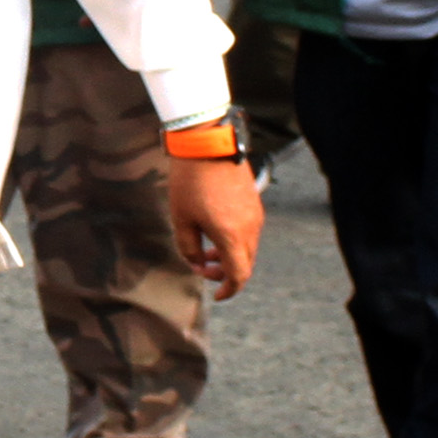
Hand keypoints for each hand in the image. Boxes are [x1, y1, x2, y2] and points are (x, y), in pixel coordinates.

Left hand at [167, 155, 262, 297]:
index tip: (216, 294)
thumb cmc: (190, 181)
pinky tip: (214, 231)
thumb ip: (189, 247)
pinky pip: (249, 231)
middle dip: (225, 273)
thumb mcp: (181, 218)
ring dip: (229, 255)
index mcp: (232, 236)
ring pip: (248, 248)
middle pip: (245, 263)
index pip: (239, 275)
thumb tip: (196, 263)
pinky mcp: (254, 203)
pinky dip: (235, 240)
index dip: (228, 289)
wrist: (207, 143)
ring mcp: (255, 214)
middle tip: (203, 268)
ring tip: (205, 249)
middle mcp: (250, 228)